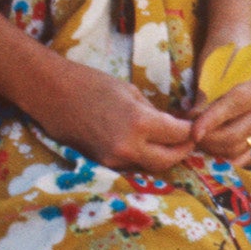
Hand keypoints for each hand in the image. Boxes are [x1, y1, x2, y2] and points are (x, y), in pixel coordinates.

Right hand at [47, 64, 197, 176]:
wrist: (53, 94)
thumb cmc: (91, 83)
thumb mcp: (129, 91)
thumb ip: (152, 112)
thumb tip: (170, 125)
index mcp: (139, 123)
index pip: (177, 135)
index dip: (191, 131)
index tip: (197, 126)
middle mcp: (129, 147)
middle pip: (167, 160)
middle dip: (182, 150)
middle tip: (189, 139)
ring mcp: (114, 159)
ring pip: (149, 166)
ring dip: (162, 156)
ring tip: (169, 142)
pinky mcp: (103, 164)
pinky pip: (131, 165)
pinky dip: (142, 157)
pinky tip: (146, 144)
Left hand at [192, 39, 250, 161]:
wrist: (235, 51)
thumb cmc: (221, 56)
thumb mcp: (211, 71)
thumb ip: (204, 98)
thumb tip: (193, 124)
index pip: (234, 107)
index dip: (212, 121)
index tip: (193, 132)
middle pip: (235, 134)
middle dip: (208, 137)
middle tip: (187, 131)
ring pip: (235, 146)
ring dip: (211, 145)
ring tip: (195, 131)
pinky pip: (239, 151)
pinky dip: (221, 150)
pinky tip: (207, 141)